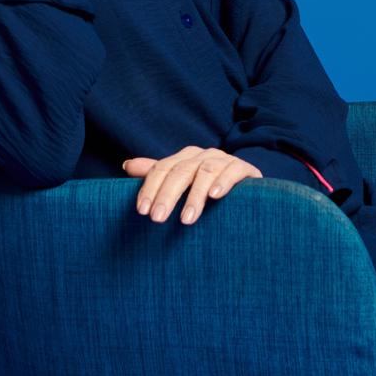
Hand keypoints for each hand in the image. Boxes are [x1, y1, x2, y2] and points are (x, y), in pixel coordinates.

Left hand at [121, 146, 263, 224]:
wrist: (248, 192)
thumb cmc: (208, 190)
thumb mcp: (181, 184)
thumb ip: (157, 175)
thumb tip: (127, 165)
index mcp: (185, 158)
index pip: (162, 168)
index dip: (150, 188)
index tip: (142, 211)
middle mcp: (203, 155)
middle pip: (180, 171)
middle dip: (167, 196)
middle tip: (157, 219)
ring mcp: (224, 160)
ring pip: (204, 172)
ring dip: (194, 196)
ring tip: (186, 220)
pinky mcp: (244, 168)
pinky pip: (232, 171)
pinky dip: (223, 182)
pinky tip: (215, 196)